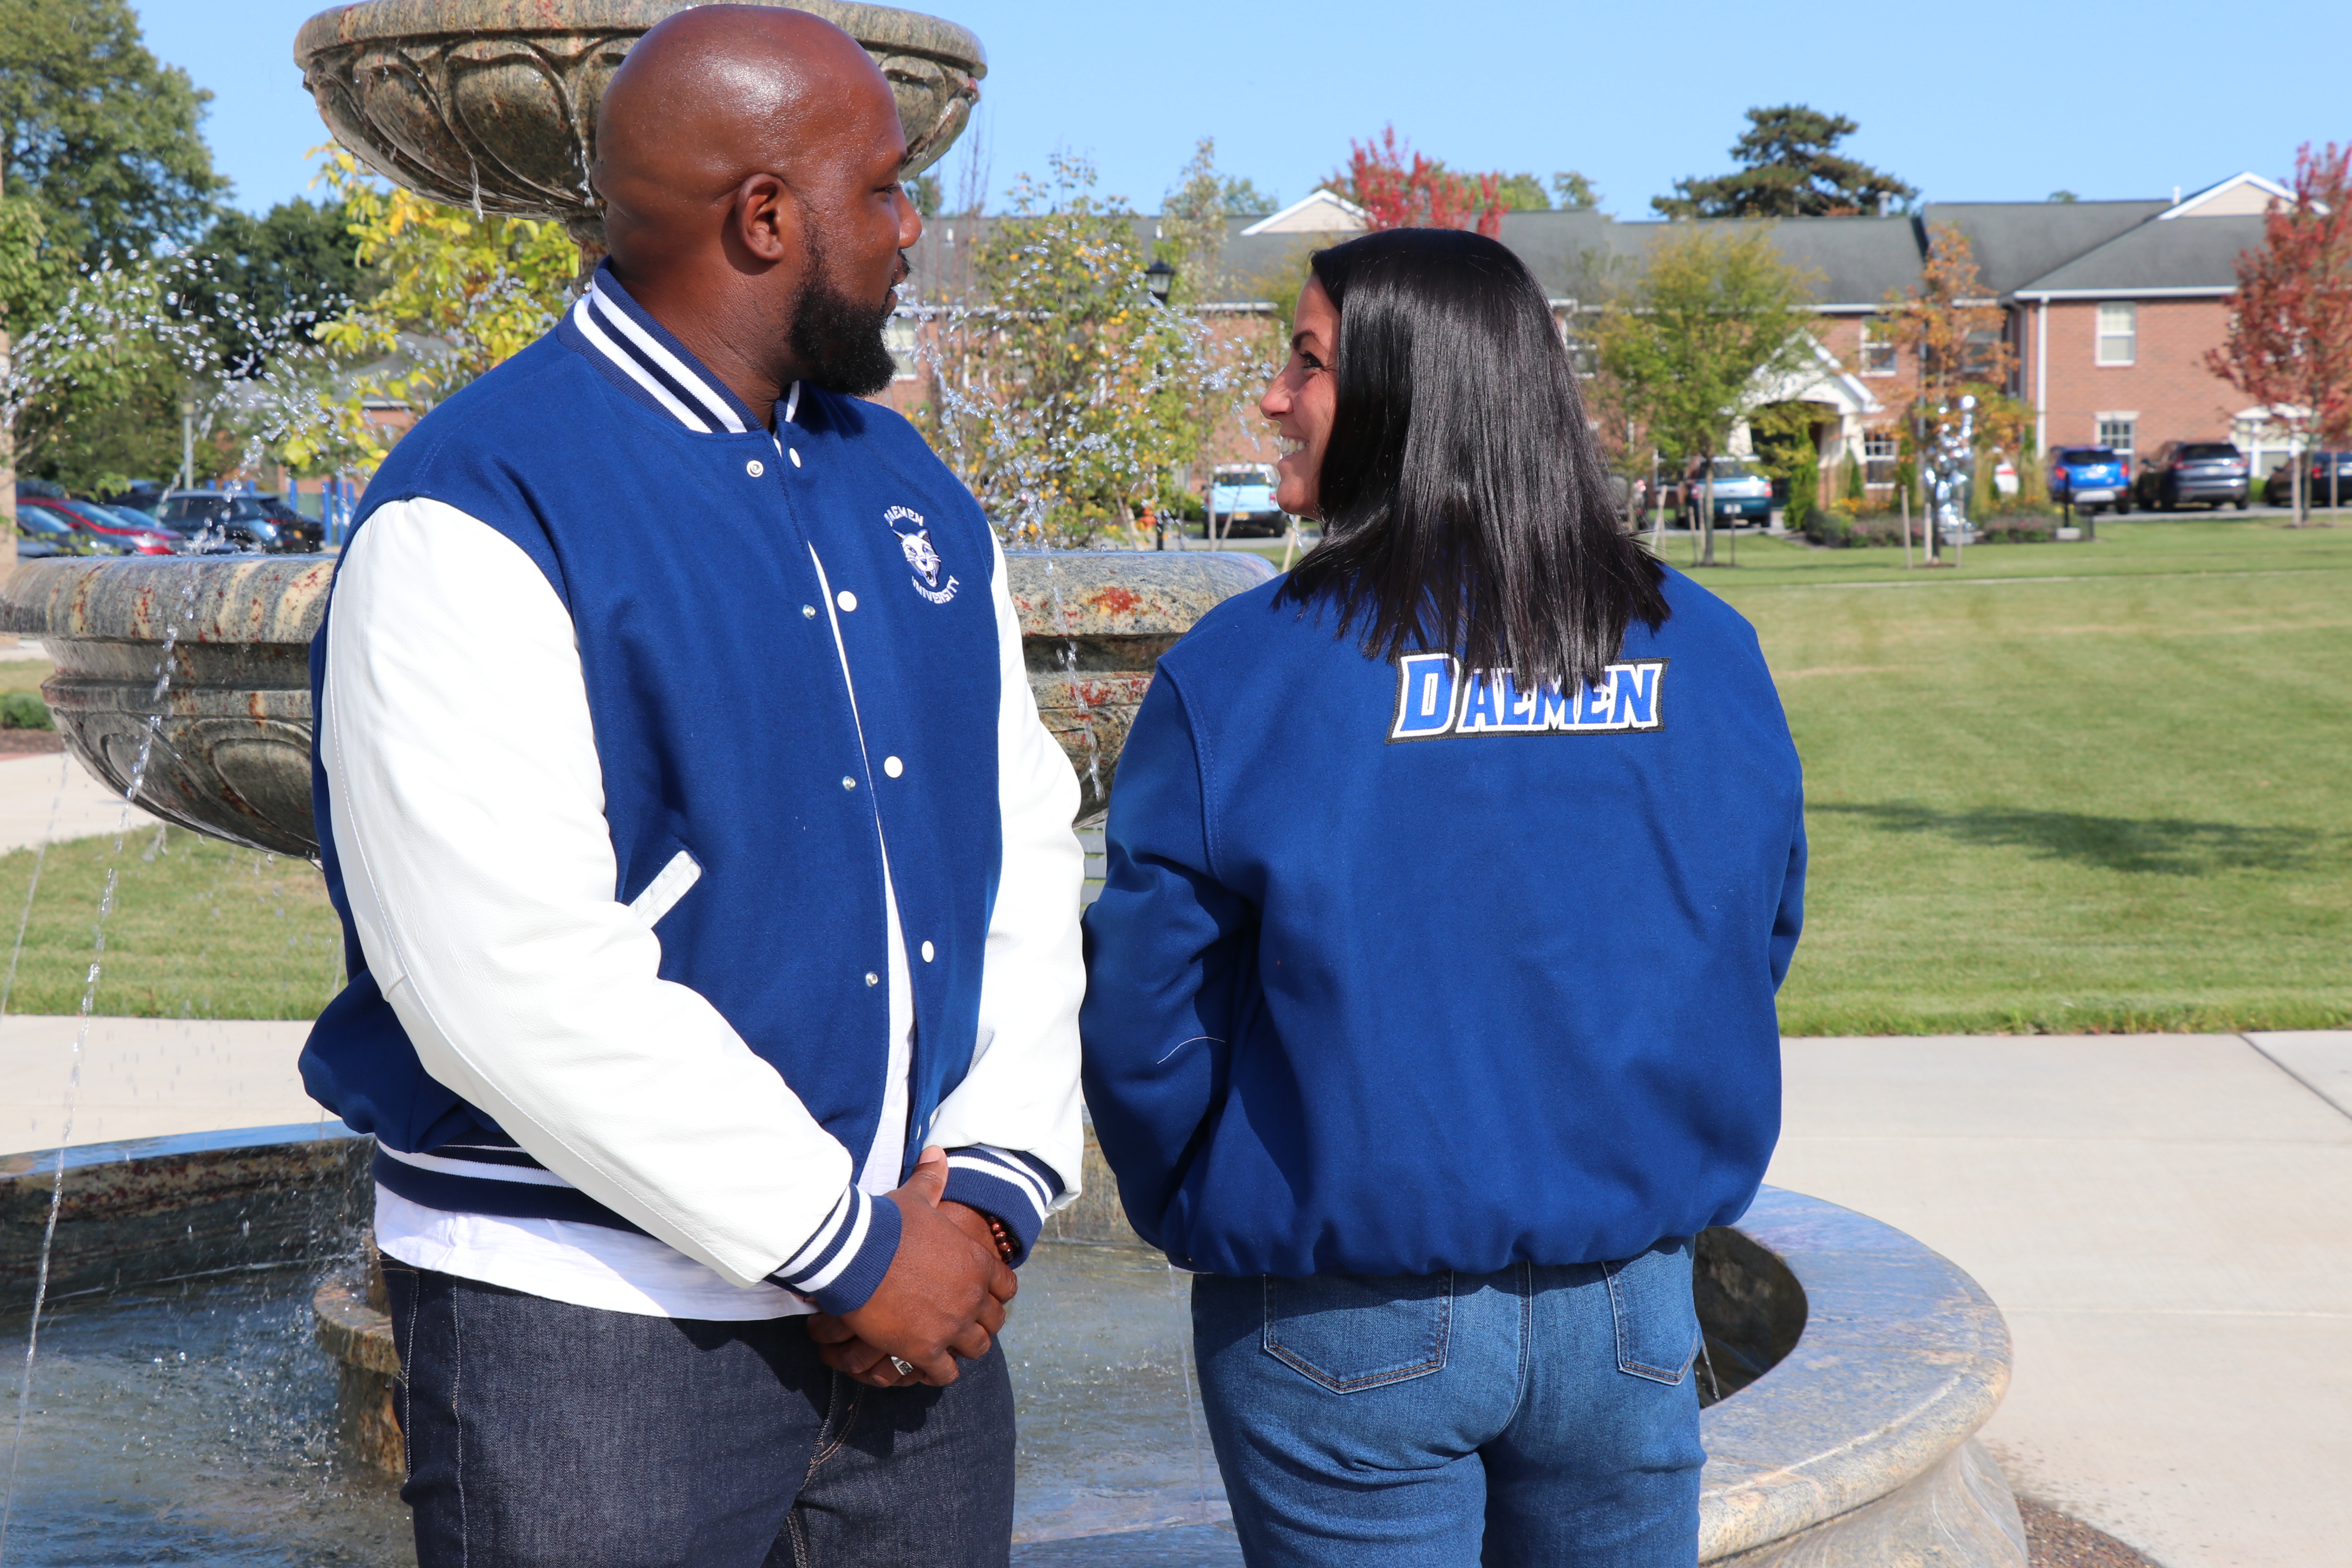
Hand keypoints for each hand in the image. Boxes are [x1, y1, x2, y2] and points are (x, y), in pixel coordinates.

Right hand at [804, 1149, 1013, 1386]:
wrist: (856, 1254)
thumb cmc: (887, 1223)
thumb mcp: (917, 1198)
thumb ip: (933, 1179)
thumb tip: (937, 1152)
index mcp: (977, 1262)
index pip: (1007, 1287)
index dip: (997, 1293)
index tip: (983, 1297)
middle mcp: (972, 1296)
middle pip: (995, 1322)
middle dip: (982, 1324)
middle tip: (964, 1326)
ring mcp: (951, 1325)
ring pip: (976, 1350)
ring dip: (964, 1350)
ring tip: (948, 1348)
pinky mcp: (925, 1348)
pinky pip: (944, 1373)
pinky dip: (938, 1373)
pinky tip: (926, 1368)